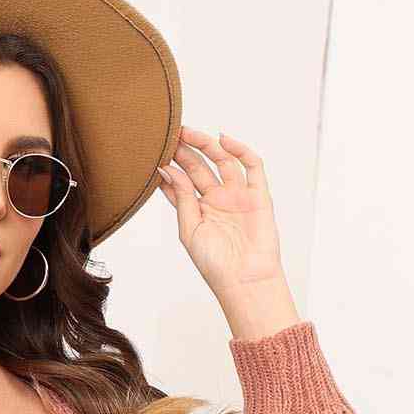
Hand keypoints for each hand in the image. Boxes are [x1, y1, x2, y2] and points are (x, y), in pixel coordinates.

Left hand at [156, 126, 286, 301]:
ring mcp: (238, 196)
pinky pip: (252, 166)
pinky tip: (223, 140)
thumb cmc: (215, 264)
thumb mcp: (189, 230)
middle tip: (170, 135)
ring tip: (187, 133)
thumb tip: (167, 170)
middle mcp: (218, 200)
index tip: (155, 153)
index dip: (170, 167)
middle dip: (185, 151)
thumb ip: (181, 198)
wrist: (244, 280)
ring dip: (206, 145)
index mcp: (199, 211)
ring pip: (222, 162)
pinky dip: (240, 150)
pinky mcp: (258, 195)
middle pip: (200, 168)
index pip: (182, 183)